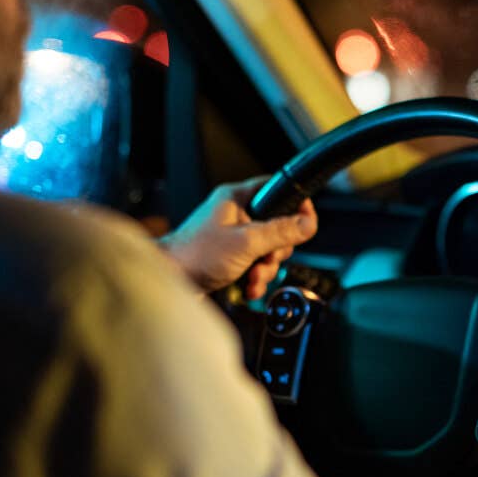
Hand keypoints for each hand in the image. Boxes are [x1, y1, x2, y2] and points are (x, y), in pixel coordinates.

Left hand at [160, 177, 317, 299]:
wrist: (169, 282)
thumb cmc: (194, 255)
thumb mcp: (246, 242)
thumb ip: (280, 232)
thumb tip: (308, 223)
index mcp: (237, 199)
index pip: (277, 189)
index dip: (296, 204)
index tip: (305, 222)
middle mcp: (236, 215)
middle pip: (278, 226)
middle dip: (277, 250)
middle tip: (267, 258)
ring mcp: (233, 237)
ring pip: (268, 249)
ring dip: (267, 268)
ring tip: (254, 277)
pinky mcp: (230, 257)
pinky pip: (256, 264)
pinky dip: (256, 278)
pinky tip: (249, 286)